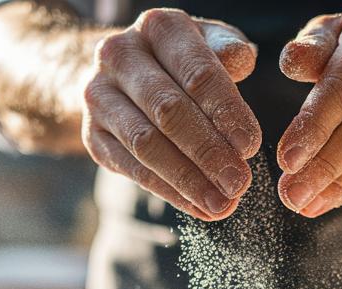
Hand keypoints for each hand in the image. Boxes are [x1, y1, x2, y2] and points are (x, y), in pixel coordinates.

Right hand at [82, 9, 261, 219]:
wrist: (122, 77)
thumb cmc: (181, 62)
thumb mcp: (207, 45)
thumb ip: (227, 51)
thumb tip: (241, 59)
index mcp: (158, 28)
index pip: (197, 73)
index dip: (225, 112)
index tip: (250, 146)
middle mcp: (120, 55)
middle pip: (168, 111)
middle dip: (208, 152)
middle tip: (239, 183)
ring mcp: (99, 95)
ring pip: (146, 144)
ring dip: (187, 179)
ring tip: (222, 204)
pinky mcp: (92, 135)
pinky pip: (131, 168)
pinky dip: (168, 191)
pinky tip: (198, 207)